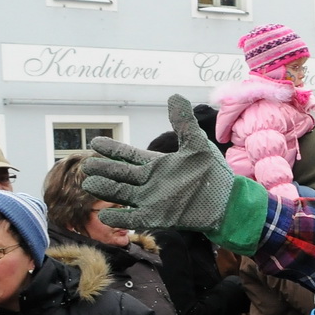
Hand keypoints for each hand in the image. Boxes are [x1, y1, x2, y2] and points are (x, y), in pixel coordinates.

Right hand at [83, 95, 241, 235]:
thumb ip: (184, 123)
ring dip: (105, 190)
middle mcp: (151, 183)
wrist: (228, 202)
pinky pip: (134, 218)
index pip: (129, 156)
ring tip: (88, 184)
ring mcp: (152, 201)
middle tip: (86, 165)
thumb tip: (174, 96)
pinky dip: (119, 218)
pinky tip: (104, 215)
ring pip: (122, 194)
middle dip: (104, 170)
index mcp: (158, 165)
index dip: (113, 150)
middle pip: (121, 175)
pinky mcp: (158, 218)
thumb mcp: (197, 145)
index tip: (94, 143)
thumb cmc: (214, 174)